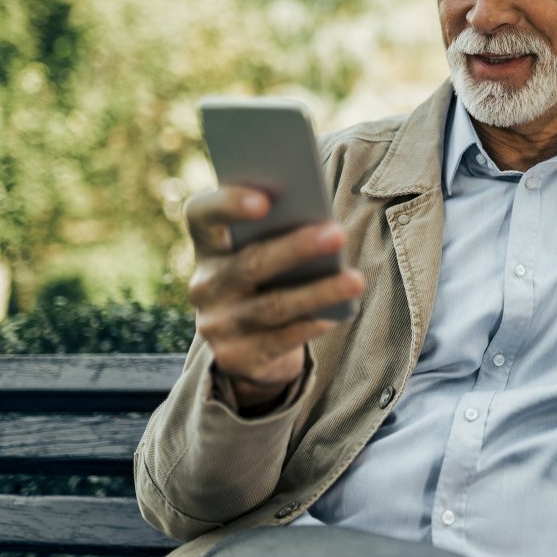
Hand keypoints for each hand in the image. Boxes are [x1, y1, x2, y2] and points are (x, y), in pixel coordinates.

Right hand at [185, 186, 363, 411]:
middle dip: (297, 248)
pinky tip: (338, 314)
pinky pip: (280, 339)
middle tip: (338, 234)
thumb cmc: (271, 279)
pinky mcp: (236, 357)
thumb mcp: (266, 252)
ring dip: (318, 291)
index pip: (201, 215)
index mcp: (208, 246)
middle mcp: (205, 284)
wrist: (252, 347)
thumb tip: (323, 223)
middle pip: (249, 263)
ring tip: (355, 280)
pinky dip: (311, 323)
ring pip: (272, 306)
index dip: (227, 204)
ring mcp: (217, 324)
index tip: (265, 200)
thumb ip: (280, 232)